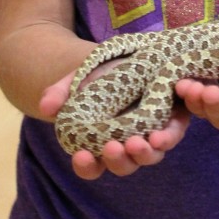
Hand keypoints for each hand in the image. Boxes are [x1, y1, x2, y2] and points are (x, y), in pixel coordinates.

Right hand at [40, 71, 190, 179]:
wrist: (135, 53)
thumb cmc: (103, 72)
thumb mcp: (79, 79)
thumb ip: (62, 92)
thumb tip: (46, 107)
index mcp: (101, 142)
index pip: (92, 165)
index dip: (86, 165)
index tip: (81, 155)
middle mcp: (127, 144)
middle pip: (124, 165)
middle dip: (118, 160)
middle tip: (111, 147)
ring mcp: (151, 133)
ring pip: (150, 155)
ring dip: (143, 153)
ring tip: (136, 143)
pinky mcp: (172, 118)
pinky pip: (173, 133)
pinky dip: (168, 137)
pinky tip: (160, 134)